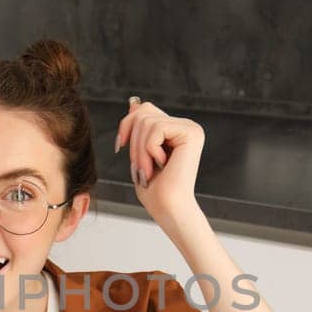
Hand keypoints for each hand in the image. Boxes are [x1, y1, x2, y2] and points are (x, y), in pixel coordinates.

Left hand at [115, 97, 205, 228]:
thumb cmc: (155, 189)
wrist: (168, 209)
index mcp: (175, 129)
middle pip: (144, 111)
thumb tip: (134, 102)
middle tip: (140, 167)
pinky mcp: (191, 133)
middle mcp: (186, 125)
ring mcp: (191, 128)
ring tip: (149, 170)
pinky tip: (160, 166)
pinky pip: (156, 129)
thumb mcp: (140, 152)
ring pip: (147, 121)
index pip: (144, 110)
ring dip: (140, 150)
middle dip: (133, 140)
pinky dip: (149, 151)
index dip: (126, 126)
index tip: (120, 147)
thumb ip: (140, 127)